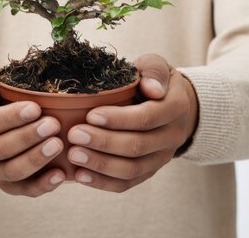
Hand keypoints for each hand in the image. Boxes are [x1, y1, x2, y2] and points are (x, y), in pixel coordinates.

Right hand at [0, 67, 65, 196]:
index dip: (10, 118)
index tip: (35, 108)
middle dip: (28, 137)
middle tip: (53, 124)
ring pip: (11, 172)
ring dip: (36, 159)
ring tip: (58, 144)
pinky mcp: (4, 183)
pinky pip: (21, 189)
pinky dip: (41, 186)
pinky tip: (59, 175)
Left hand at [66, 54, 198, 191]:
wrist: (172, 106)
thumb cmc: (153, 81)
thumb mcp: (156, 65)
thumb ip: (153, 71)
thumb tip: (152, 88)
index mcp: (175, 107)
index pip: (147, 117)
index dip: (118, 119)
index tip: (90, 115)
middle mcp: (172, 136)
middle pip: (137, 146)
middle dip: (103, 142)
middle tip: (74, 135)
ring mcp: (161, 158)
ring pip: (131, 169)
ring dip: (100, 165)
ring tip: (73, 155)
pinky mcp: (149, 171)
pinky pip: (127, 183)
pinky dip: (103, 182)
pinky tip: (80, 175)